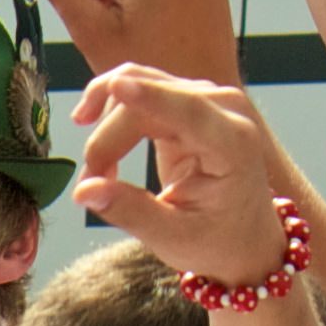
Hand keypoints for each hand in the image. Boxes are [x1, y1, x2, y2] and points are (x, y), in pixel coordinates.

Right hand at [73, 66, 287, 285]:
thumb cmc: (215, 241)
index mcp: (235, 145)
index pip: (190, 111)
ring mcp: (205, 98)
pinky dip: (111, 111)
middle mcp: (225, 109)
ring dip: (104, 123)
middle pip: (150, 99)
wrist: (242, 236)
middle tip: (91, 186)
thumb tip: (83, 191)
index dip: (150, 97)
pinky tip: (102, 145)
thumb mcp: (172, 238)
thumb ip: (129, 211)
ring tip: (99, 173)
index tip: (116, 86)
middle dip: (108, 138)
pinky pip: (139, 87)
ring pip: (137, 84)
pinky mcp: (186, 98)